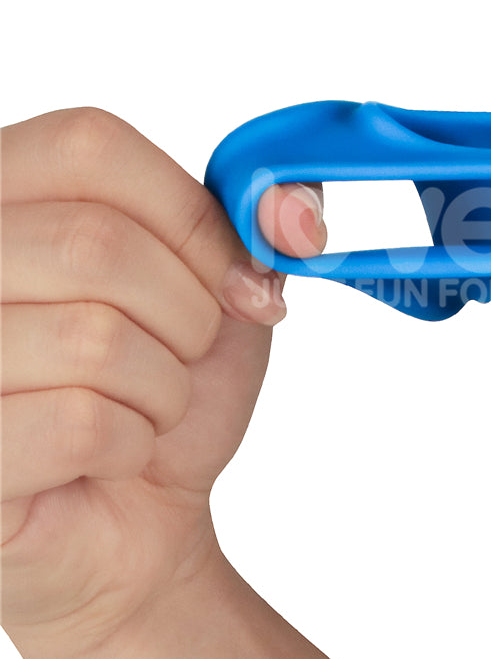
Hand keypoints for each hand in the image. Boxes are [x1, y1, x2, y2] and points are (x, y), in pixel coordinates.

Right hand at [1, 108, 325, 642]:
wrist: (136, 511)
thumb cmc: (159, 383)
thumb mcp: (218, 285)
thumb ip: (252, 224)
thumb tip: (293, 211)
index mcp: (9, 198)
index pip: (88, 147)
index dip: (188, 216)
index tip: (237, 277)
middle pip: (94, 243)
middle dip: (186, 314)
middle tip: (187, 353)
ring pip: (93, 338)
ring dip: (164, 385)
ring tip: (144, 403)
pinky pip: (80, 424)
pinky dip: (132, 443)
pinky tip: (112, 452)